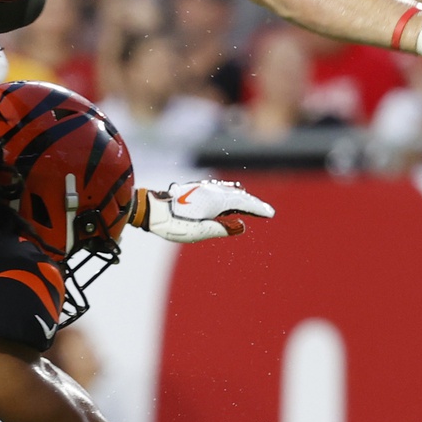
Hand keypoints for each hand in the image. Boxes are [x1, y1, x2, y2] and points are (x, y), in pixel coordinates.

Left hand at [133, 180, 274, 242]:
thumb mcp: (200, 232)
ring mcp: (204, 189)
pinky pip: (219, 191)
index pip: (244, 204)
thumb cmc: (173, 224)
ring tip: (251, 206)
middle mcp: (212, 192)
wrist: (151, 210)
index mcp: (216, 201)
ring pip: (228, 192)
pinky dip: (230, 195)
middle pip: (238, 196)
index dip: (258, 209)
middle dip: (253, 204)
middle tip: (265, 211)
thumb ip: (222, 228)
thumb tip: (242, 226)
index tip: (270, 214)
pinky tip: (229, 197)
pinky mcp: (196, 190)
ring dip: (242, 199)